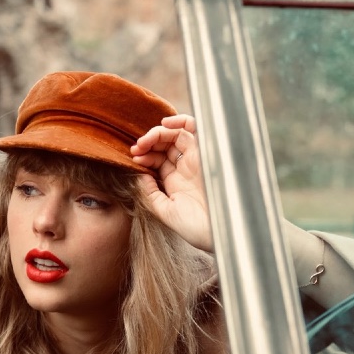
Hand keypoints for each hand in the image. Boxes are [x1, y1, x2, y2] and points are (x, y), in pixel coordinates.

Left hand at [131, 114, 212, 251]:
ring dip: (158, 133)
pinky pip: (194, 129)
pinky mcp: (206, 153)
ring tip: (145, 140)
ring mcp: (196, 160)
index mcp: (176, 182)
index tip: (134, 158)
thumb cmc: (195, 227)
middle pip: (165, 145)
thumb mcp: (165, 211)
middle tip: (136, 148)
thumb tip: (139, 174)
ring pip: (176, 135)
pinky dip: (180, 122)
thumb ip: (150, 193)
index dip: (144, 155)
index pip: (157, 159)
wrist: (219, 231)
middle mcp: (186, 169)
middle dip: (148, 143)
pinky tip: (166, 124)